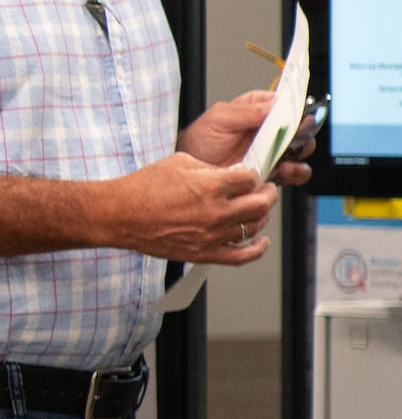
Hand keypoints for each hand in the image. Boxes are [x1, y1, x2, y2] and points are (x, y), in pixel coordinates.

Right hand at [113, 152, 275, 265]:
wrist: (118, 215)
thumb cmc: (143, 188)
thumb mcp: (180, 162)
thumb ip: (212, 168)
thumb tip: (234, 172)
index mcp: (210, 186)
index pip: (251, 179)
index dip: (253, 175)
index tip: (251, 175)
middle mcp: (215, 212)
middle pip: (260, 204)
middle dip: (267, 193)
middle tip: (265, 189)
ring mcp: (212, 235)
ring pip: (255, 227)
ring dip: (262, 216)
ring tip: (258, 208)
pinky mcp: (205, 253)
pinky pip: (242, 256)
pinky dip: (257, 249)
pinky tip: (262, 241)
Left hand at [181, 89, 307, 186]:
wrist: (195, 173)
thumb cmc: (201, 141)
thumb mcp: (219, 119)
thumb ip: (246, 111)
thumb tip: (274, 104)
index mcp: (258, 109)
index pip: (284, 102)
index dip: (293, 106)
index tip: (293, 113)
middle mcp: (271, 129)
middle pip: (300, 126)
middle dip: (302, 132)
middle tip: (294, 136)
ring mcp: (275, 151)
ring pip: (302, 150)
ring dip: (300, 154)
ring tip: (286, 159)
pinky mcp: (275, 171)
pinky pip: (295, 173)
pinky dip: (295, 173)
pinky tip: (283, 172)